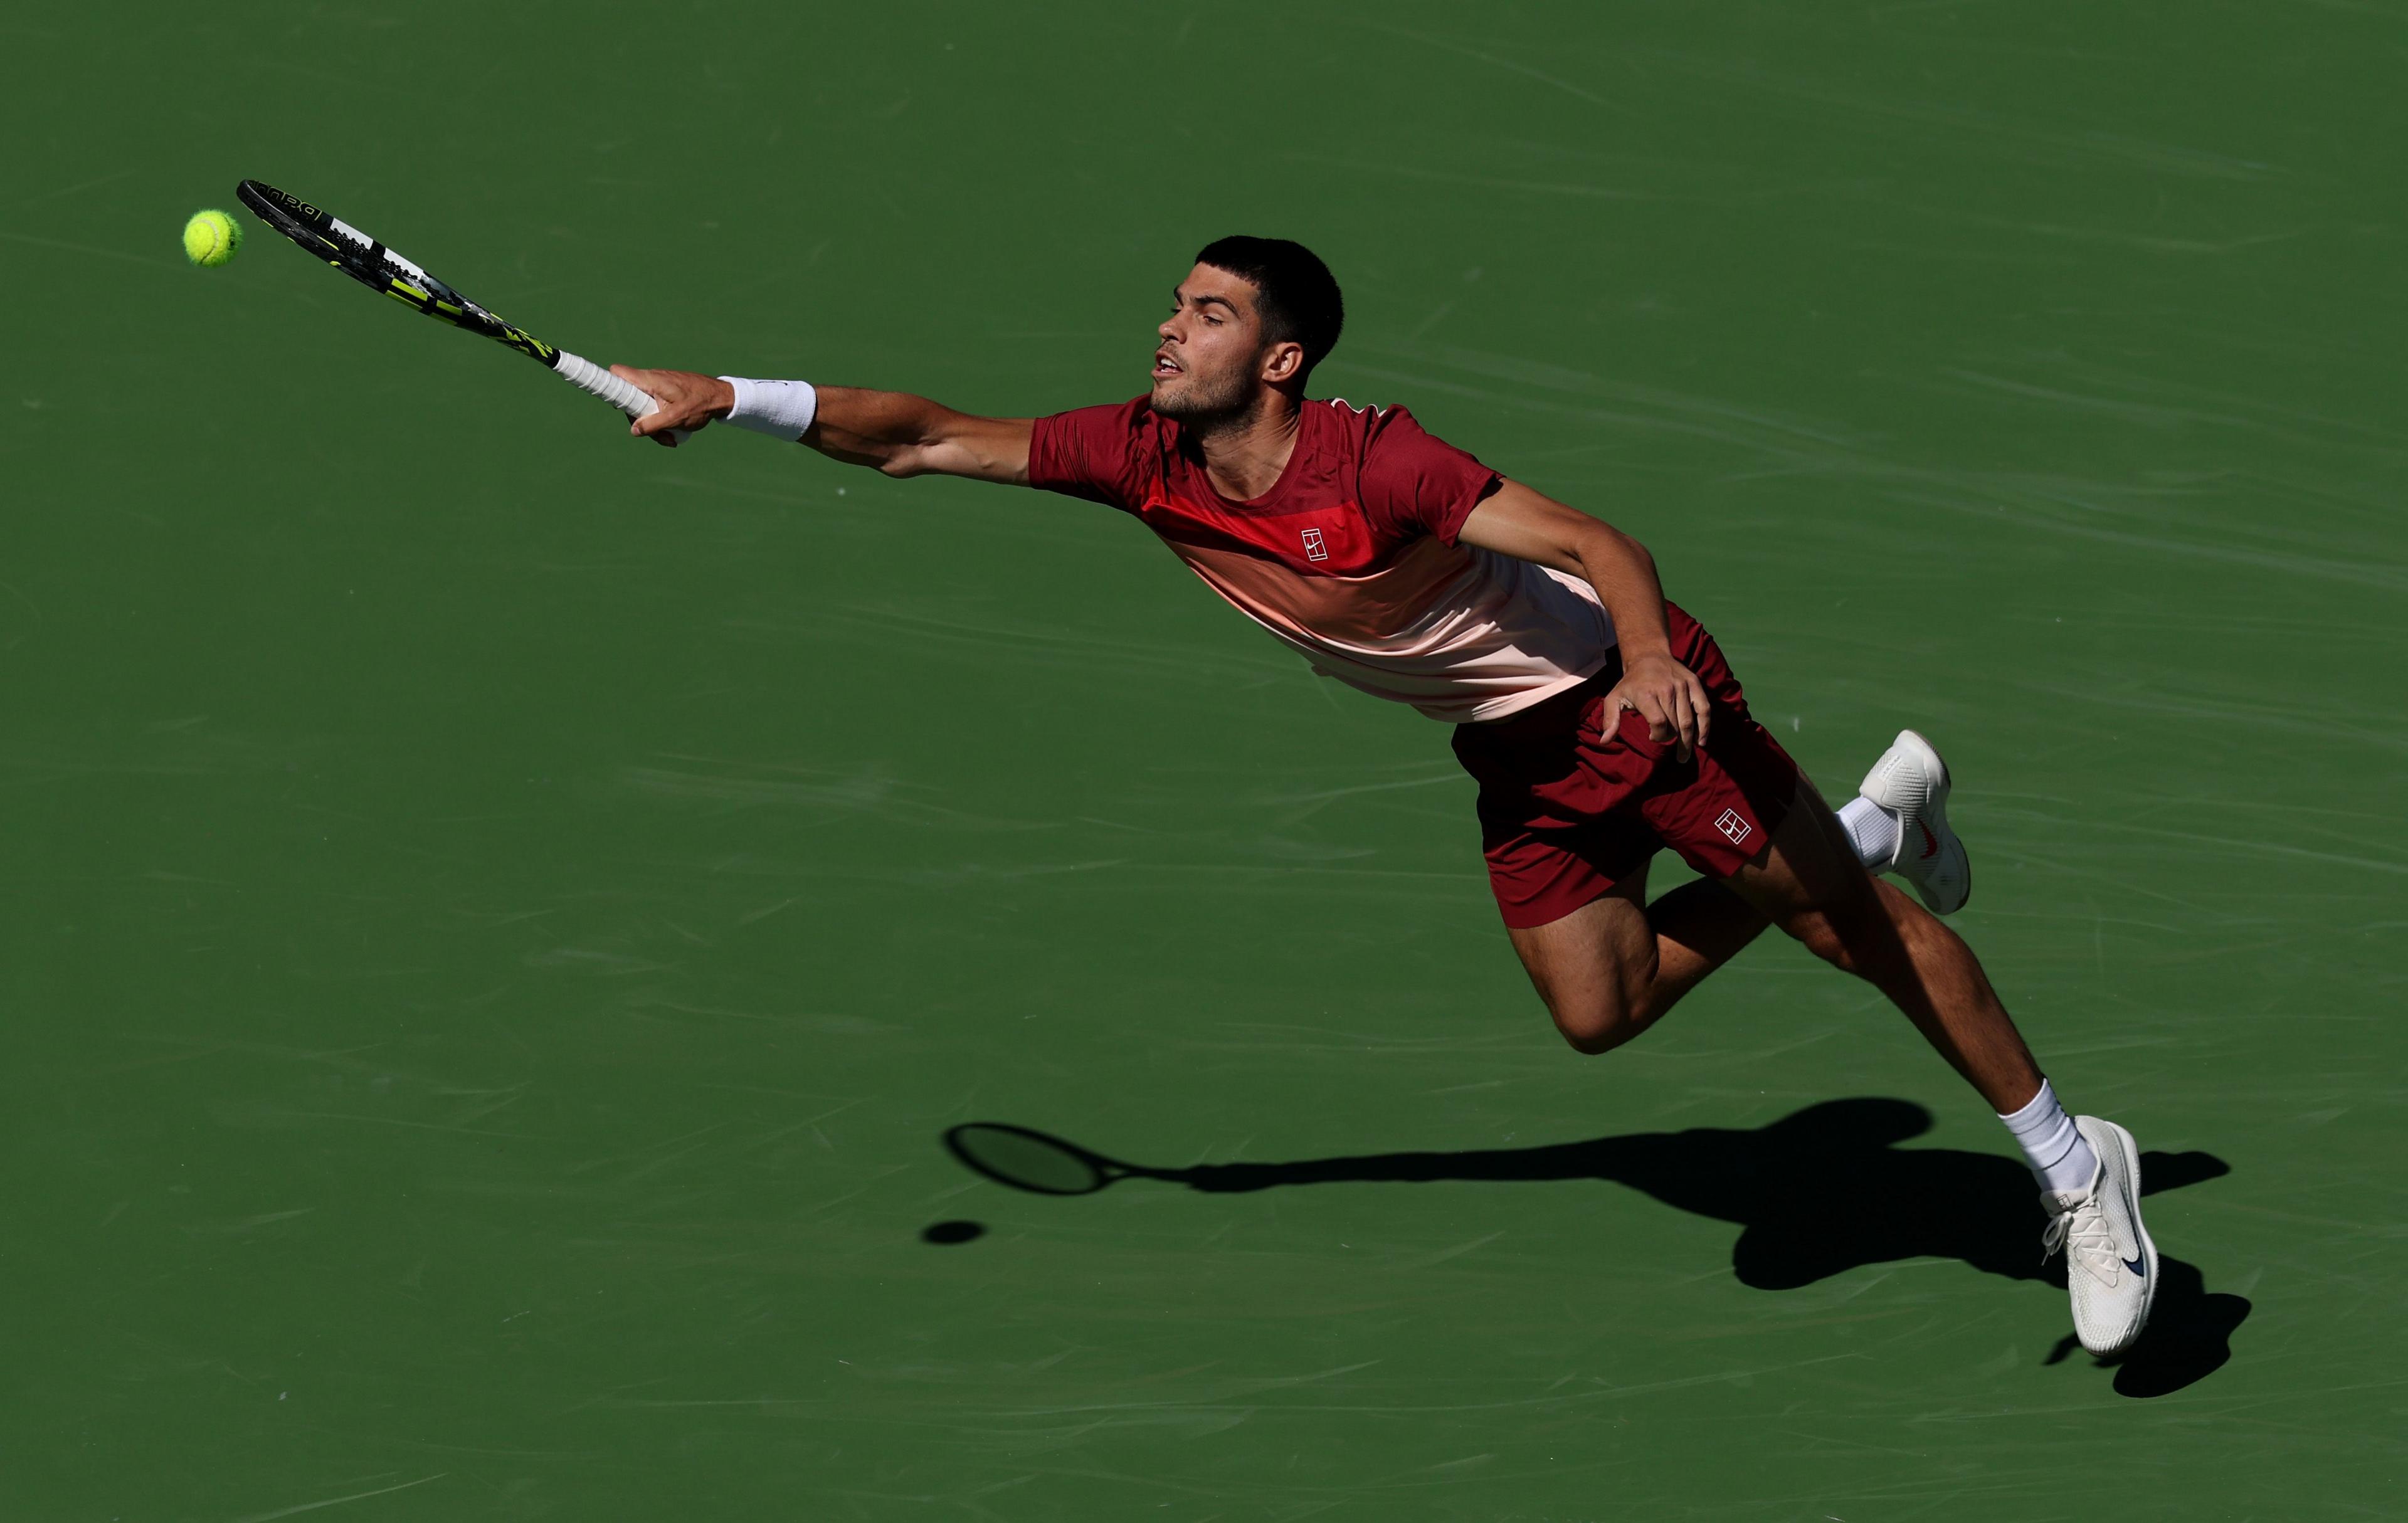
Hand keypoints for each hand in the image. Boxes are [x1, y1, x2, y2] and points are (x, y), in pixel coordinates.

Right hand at [608, 366, 734, 447]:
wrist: (721, 397)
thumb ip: (653, 425)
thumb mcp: (675, 418)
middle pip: (629, 400)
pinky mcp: (664, 394)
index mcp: (650, 380)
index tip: (611, 401)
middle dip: (639, 421)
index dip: (609, 384)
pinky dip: (661, 422)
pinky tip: (673, 434)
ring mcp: (657, 387)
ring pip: (643, 407)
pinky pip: (654, 408)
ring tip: (671, 439)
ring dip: (653, 426)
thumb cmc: (700, 404)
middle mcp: (650, 380)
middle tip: (655, 434)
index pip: (618, 372)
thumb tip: (634, 430)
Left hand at [1601, 651, 1711, 760]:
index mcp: (1647, 694)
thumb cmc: (1631, 682)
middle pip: (1675, 724)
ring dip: (1688, 741)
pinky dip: (1704, 727)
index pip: (1659, 723)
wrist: (1649, 656)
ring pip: (1689, 720)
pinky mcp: (1694, 683)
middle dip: (1673, 741)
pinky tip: (1701, 741)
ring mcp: (1682, 686)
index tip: (1653, 738)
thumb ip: (1610, 720)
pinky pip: (1704, 708)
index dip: (1658, 736)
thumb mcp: (1614, 698)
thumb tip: (1604, 742)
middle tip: (1673, 754)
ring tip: (1684, 756)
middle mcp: (1667, 689)